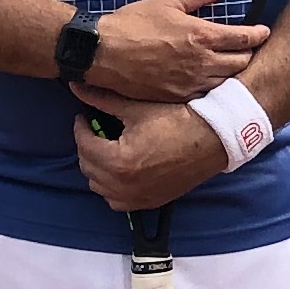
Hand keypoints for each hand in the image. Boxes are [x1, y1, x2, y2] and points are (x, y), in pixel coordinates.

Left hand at [71, 99, 226, 213]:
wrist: (213, 138)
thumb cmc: (177, 120)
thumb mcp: (137, 108)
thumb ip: (102, 100)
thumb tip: (77, 87)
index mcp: (118, 160)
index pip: (83, 144)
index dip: (81, 126)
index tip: (85, 116)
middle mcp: (124, 185)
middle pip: (87, 166)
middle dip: (88, 146)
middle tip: (96, 130)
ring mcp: (137, 197)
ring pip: (99, 186)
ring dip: (97, 168)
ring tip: (107, 149)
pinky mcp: (149, 202)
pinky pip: (116, 201)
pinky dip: (112, 187)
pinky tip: (120, 170)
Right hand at [82, 0, 267, 102]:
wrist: (102, 53)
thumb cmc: (132, 24)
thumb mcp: (167, 3)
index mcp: (202, 36)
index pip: (243, 38)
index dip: (258, 35)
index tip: (264, 32)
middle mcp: (202, 63)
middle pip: (242, 63)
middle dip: (249, 55)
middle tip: (249, 49)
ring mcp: (191, 84)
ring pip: (227, 83)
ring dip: (233, 73)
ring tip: (233, 66)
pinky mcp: (178, 98)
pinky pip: (206, 96)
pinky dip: (214, 88)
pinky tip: (211, 82)